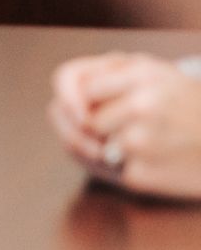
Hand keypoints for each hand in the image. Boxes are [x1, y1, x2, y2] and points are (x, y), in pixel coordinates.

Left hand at [51, 53, 200, 199]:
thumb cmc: (189, 108)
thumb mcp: (157, 74)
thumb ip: (108, 76)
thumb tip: (61, 104)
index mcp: (142, 72)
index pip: (76, 83)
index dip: (79, 97)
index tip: (89, 104)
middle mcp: (140, 104)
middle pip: (82, 117)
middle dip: (96, 124)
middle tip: (127, 127)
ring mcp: (139, 142)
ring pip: (91, 145)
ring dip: (105, 148)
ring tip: (142, 144)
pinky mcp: (140, 176)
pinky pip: (106, 171)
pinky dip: (119, 169)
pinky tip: (148, 162)